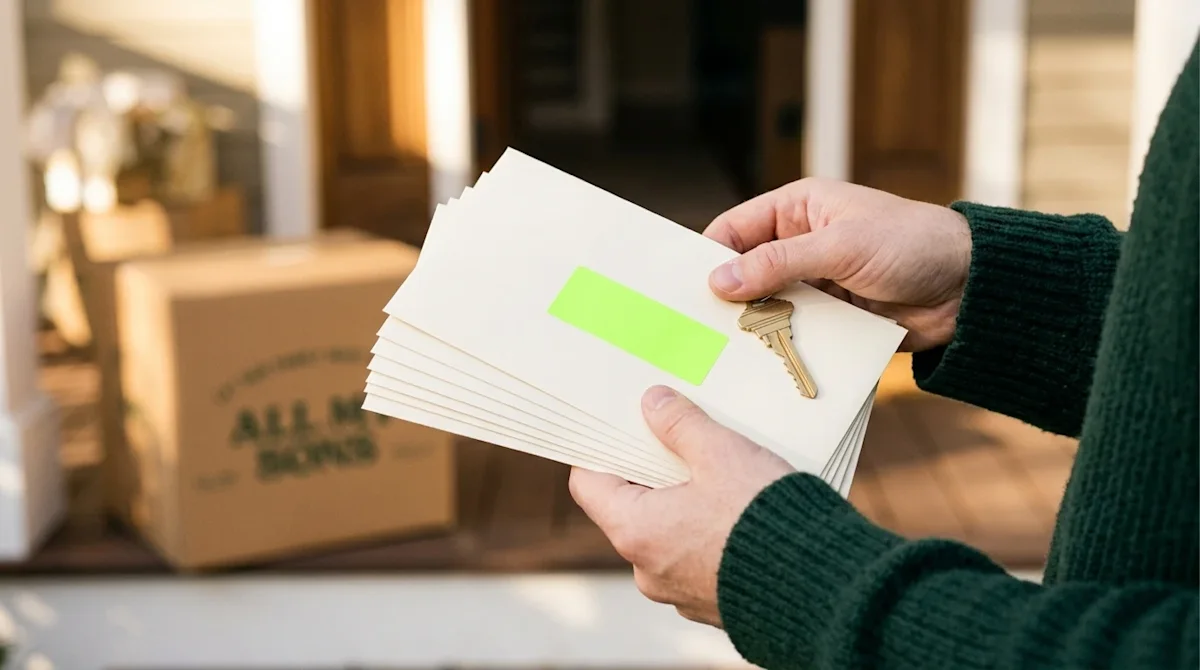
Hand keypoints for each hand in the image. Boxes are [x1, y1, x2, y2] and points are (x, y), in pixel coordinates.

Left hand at [569, 385, 794, 626]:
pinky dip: (708, 534)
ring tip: (717, 472)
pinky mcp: (711, 602)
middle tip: (675, 438)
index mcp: (636, 531)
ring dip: (684, 503)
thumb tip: (653, 402)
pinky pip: (697, 558)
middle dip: (651, 472)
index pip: (589, 484)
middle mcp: (647, 569)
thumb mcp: (721, 454)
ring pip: (666, 534)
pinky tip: (738, 510)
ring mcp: (678, 591)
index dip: (601, 449)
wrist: (821, 585)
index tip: (619, 426)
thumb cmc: (764, 518)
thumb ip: (680, 425)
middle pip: (629, 507)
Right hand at [704, 178, 971, 350]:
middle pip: (744, 273)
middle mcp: (799, 245)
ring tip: (719, 354)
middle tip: (692, 328)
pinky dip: (780, 347)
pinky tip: (759, 367)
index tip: (681, 288)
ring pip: (766, 307)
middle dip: (724, 298)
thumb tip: (719, 280)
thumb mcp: (840, 247)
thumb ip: (779, 263)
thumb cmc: (912, 244)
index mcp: (797, 210)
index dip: (707, 256)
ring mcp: (815, 284)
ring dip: (751, 327)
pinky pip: (794, 333)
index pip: (734, 229)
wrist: (970, 289)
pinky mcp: (831, 319)